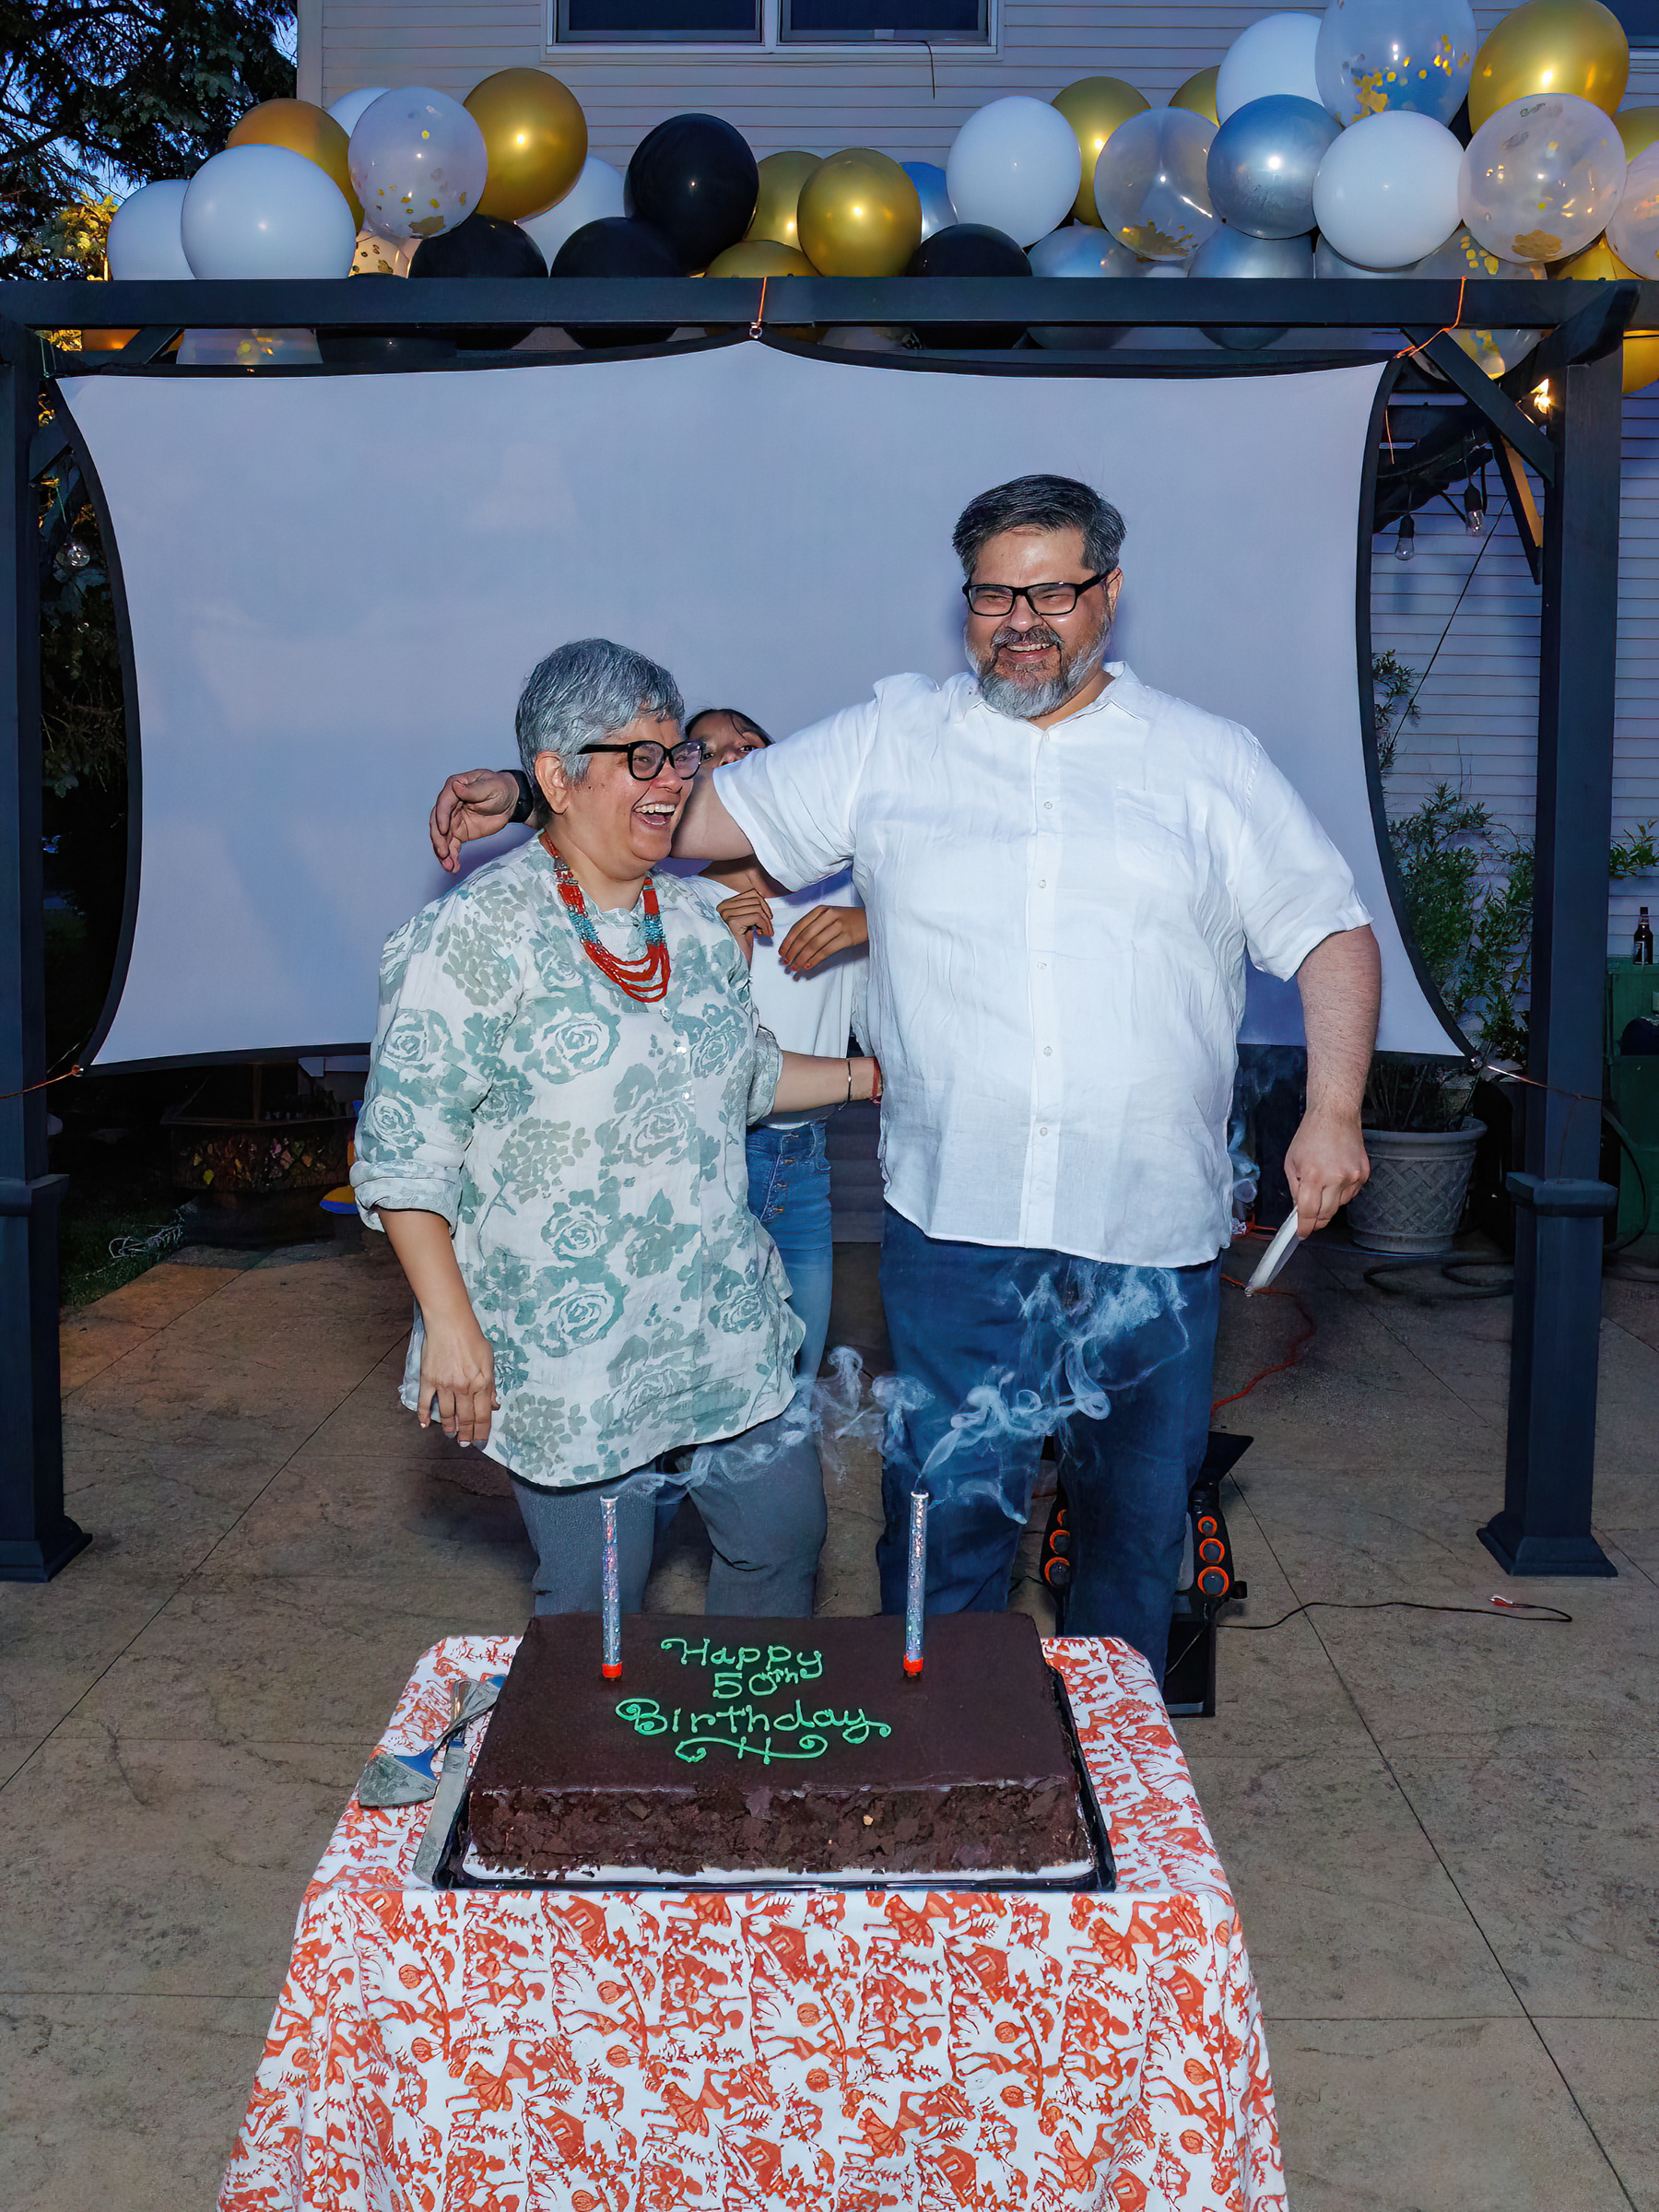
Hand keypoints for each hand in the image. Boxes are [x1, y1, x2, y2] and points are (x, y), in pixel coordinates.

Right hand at [417, 1313, 498, 1444]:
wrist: (450, 1324)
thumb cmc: (472, 1338)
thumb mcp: (489, 1360)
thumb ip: (491, 1384)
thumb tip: (494, 1403)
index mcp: (481, 1384)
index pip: (483, 1415)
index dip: (482, 1432)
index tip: (480, 1442)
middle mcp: (463, 1388)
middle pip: (465, 1418)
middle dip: (466, 1435)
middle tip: (464, 1444)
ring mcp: (444, 1385)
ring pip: (446, 1414)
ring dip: (449, 1427)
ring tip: (451, 1434)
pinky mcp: (428, 1380)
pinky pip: (424, 1402)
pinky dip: (424, 1415)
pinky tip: (425, 1424)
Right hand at [429, 769, 521, 873]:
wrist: (510, 802)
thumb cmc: (499, 788)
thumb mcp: (489, 786)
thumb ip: (472, 789)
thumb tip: (455, 787)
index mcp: (454, 789)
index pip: (443, 803)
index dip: (441, 817)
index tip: (444, 830)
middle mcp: (449, 805)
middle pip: (438, 823)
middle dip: (439, 839)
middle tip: (443, 853)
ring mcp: (453, 820)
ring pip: (443, 838)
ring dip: (443, 853)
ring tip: (448, 866)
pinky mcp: (460, 833)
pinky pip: (452, 846)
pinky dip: (452, 857)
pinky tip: (453, 867)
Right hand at [717, 885, 773, 962]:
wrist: (737, 962)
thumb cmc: (742, 943)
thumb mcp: (746, 921)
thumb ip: (750, 907)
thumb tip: (762, 895)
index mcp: (725, 904)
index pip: (752, 893)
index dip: (764, 905)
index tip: (766, 919)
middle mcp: (722, 907)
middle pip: (756, 899)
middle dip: (766, 914)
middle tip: (767, 928)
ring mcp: (726, 914)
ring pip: (758, 908)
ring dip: (767, 922)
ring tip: (765, 932)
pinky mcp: (732, 922)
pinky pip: (757, 917)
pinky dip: (765, 926)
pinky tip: (762, 935)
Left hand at [777, 903, 868, 974]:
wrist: (871, 919)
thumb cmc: (848, 919)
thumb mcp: (830, 915)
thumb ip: (814, 925)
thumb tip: (795, 944)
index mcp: (820, 910)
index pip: (798, 926)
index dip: (788, 941)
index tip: (781, 953)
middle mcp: (828, 915)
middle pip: (804, 936)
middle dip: (793, 952)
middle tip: (786, 963)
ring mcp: (838, 926)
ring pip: (814, 945)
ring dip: (802, 958)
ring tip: (796, 967)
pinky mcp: (847, 937)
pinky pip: (827, 950)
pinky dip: (816, 959)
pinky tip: (809, 966)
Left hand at [1283, 1109, 1369, 1238]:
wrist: (1335, 1116)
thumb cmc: (1311, 1135)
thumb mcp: (1291, 1162)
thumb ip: (1296, 1189)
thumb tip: (1300, 1210)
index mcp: (1314, 1175)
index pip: (1309, 1212)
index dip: (1305, 1227)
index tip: (1302, 1233)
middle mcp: (1336, 1178)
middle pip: (1327, 1214)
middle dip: (1317, 1220)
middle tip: (1310, 1219)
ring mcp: (1353, 1177)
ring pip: (1340, 1205)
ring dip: (1329, 1202)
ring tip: (1323, 1182)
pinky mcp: (1364, 1174)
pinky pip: (1351, 1194)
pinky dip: (1341, 1192)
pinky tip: (1335, 1177)